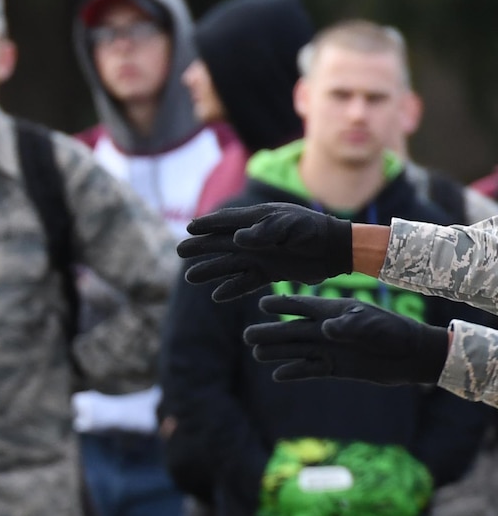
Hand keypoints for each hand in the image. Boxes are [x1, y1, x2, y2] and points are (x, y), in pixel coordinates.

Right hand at [179, 204, 352, 301]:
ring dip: (211, 270)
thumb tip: (236, 239)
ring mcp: (262, 256)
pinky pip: (246, 281)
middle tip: (179, 251)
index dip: (207, 225)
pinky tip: (218, 295)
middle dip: (200, 248)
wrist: (337, 249)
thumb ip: (264, 231)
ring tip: (191, 277)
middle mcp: (255, 238)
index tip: (189, 228)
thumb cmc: (314, 231)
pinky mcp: (270, 272)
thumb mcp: (290, 226)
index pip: (226, 221)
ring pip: (229, 265)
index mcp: (258, 220)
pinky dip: (232, 288)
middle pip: (221, 243)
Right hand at [245, 293, 448, 385]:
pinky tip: (278, 375)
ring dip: (277, 352)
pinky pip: (310, 369)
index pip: (303, 306)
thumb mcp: (372, 325)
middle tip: (247, 336)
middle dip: (270, 332)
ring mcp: (330, 349)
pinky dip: (295, 372)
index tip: (262, 303)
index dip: (282, 305)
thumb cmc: (394, 333)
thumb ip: (349, 325)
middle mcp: (328, 330)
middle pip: (293, 330)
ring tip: (256, 354)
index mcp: (334, 311)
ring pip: (297, 350)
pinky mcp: (336, 367)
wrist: (412, 356)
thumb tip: (325, 329)